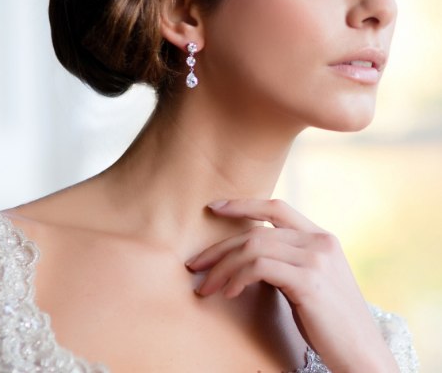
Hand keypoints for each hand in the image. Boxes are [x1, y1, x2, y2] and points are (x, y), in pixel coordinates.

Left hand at [186, 199, 398, 372]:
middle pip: (257, 231)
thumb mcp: (312, 282)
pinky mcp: (309, 281)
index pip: (277, 208)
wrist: (365, 357)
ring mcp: (316, 259)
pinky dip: (238, 277)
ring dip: (223, 267)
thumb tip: (248, 256)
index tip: (215, 207)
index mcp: (322, 237)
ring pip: (254, 247)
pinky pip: (260, 267)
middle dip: (221, 247)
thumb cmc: (332, 324)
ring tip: (206, 286)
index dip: (244, 204)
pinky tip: (229, 292)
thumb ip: (289, 261)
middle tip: (196, 264)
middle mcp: (320, 241)